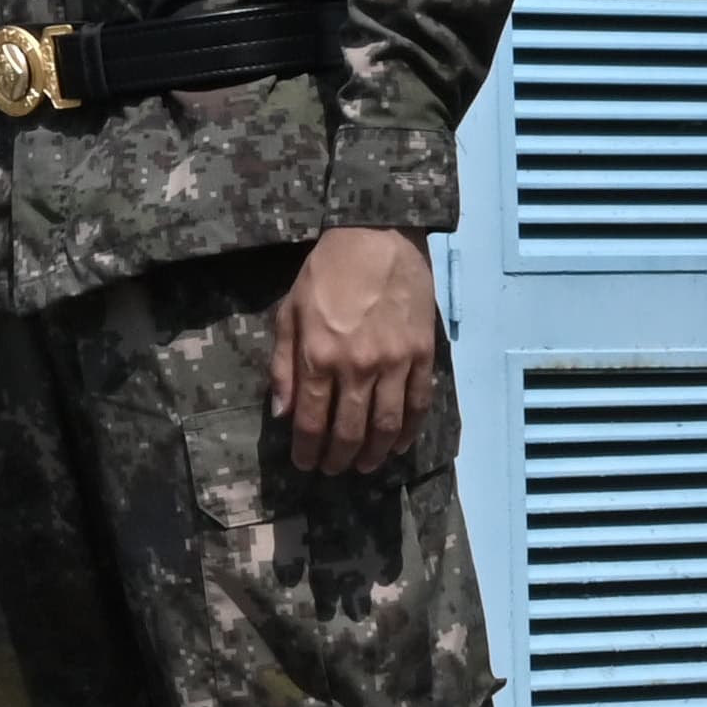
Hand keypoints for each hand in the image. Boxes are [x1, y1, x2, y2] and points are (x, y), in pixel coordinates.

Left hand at [271, 226, 439, 476]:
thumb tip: (283, 415)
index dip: (307, 450)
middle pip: (350, 431)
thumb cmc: (326, 272)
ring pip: (386, 425)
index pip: (312, 421)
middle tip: (333, 470)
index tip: (305, 464)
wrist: (378, 236)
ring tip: (365, 466)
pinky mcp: (423, 355)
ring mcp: (395, 363)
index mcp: (319, 356)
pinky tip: (400, 444)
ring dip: (375, 454)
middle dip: (339, 458)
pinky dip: (409, 430)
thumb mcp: (289, 313)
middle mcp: (358, 367)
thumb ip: (284, 366)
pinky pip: (418, 404)